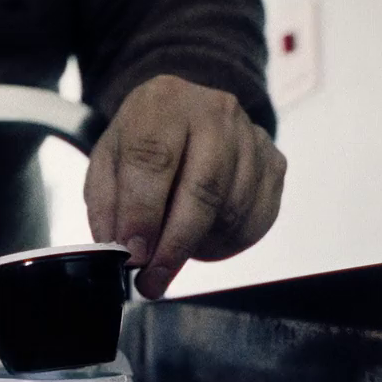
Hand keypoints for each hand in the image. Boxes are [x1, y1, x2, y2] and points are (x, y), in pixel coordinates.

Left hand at [84, 75, 286, 297]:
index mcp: (162, 102)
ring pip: (231, 211)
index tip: (132, 254)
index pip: (153, 159)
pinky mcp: (274, 162)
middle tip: (152, 279)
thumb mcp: (107, 163)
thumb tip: (119, 246)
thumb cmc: (142, 143)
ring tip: (171, 249)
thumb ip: (107, 204)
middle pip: (203, 189)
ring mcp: (251, 136)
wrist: (185, 118)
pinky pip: (256, 220)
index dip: (142, 213)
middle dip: (174, 245)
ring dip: (198, 245)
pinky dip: (225, 242)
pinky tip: (202, 236)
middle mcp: (214, 111)